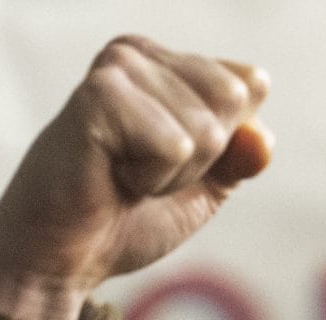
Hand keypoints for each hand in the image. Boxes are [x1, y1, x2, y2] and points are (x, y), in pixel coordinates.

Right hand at [0, 36, 272, 319]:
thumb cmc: (122, 221)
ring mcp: (117, 67)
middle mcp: (138, 53)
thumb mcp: (203, 188)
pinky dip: (151, 179)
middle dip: (200, 160)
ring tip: (122, 178)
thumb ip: (240, 157)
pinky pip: (174, 145)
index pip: (249, 85)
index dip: (222, 147)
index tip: (165, 165)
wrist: (61, 261)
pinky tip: (110, 176)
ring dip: (171, 175)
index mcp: (164, 62)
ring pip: (205, 127)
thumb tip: (264, 139)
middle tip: (141, 175)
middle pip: (232, 99)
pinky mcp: (99, 95)